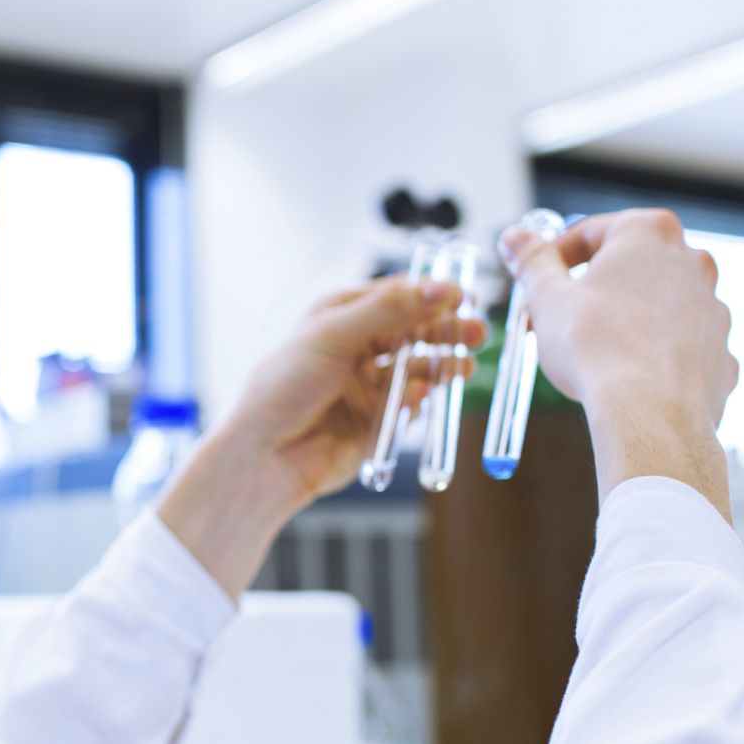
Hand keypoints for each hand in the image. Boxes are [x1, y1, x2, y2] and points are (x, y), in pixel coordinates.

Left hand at [224, 276, 485, 503]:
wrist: (265, 455)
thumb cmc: (282, 386)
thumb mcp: (333, 335)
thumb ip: (389, 311)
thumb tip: (440, 288)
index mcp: (339, 316)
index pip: (396, 296)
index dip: (431, 295)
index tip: (464, 296)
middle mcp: (354, 347)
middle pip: (413, 332)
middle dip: (445, 331)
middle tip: (478, 332)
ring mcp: (365, 384)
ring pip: (416, 368)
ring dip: (440, 366)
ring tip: (462, 367)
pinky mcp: (374, 419)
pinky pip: (408, 405)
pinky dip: (416, 400)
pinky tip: (416, 398)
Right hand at [501, 208, 737, 518]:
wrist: (648, 413)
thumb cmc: (595, 346)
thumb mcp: (546, 296)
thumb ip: (532, 260)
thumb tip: (515, 237)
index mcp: (649, 233)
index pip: (593, 231)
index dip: (555, 256)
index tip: (537, 280)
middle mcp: (691, 262)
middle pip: (630, 267)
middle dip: (593, 288)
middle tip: (559, 316)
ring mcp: (712, 309)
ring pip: (658, 306)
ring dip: (625, 320)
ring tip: (590, 352)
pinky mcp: (720, 353)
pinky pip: (680, 347)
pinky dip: (654, 356)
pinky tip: (626, 377)